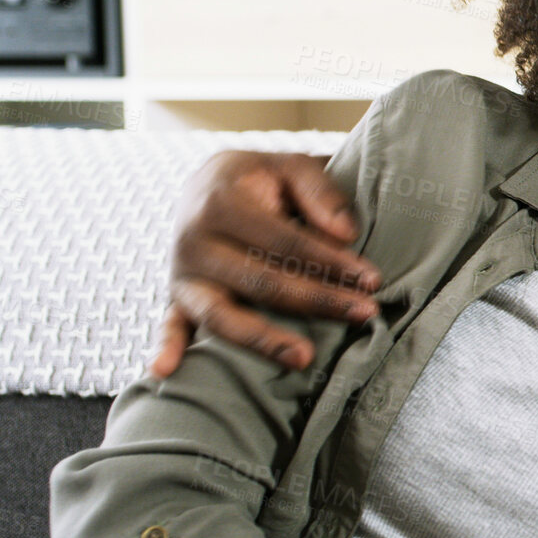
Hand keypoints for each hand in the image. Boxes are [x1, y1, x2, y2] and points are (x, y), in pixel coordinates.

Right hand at [152, 151, 383, 377]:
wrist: (209, 184)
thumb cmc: (262, 179)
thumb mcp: (291, 166)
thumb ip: (320, 192)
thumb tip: (346, 235)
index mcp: (220, 204)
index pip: (285, 242)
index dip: (331, 262)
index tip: (371, 279)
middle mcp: (194, 242)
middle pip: (261, 282)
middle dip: (317, 300)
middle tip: (365, 312)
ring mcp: (183, 274)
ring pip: (221, 315)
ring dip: (264, 340)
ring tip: (304, 358)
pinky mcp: (177, 296)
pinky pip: (170, 325)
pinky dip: (166, 347)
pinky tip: (166, 371)